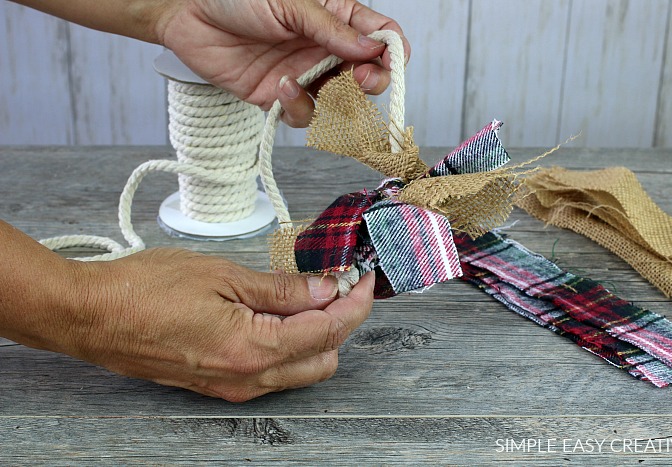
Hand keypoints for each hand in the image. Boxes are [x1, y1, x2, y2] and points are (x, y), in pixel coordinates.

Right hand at [38, 248, 374, 401]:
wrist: (91, 316)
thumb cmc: (145, 289)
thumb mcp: (222, 275)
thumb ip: (281, 288)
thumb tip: (326, 288)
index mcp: (252, 349)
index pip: (328, 330)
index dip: (354, 302)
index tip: (363, 277)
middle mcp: (248, 377)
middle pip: (324, 358)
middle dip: (341, 320)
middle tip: (338, 282)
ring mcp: (232, 385)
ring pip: (301, 369)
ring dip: (317, 334)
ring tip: (309, 293)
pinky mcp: (218, 383)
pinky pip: (273, 372)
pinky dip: (290, 344)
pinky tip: (279, 312)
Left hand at [156, 0, 409, 126]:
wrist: (187, 15)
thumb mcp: (290, 2)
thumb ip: (331, 28)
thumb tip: (372, 50)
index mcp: (336, 16)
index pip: (380, 36)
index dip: (391, 52)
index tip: (389, 62)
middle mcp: (325, 47)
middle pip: (367, 74)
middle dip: (369, 82)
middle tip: (358, 81)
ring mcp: (305, 73)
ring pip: (340, 102)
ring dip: (333, 100)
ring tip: (307, 82)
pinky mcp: (281, 96)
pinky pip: (305, 114)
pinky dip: (299, 107)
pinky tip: (282, 88)